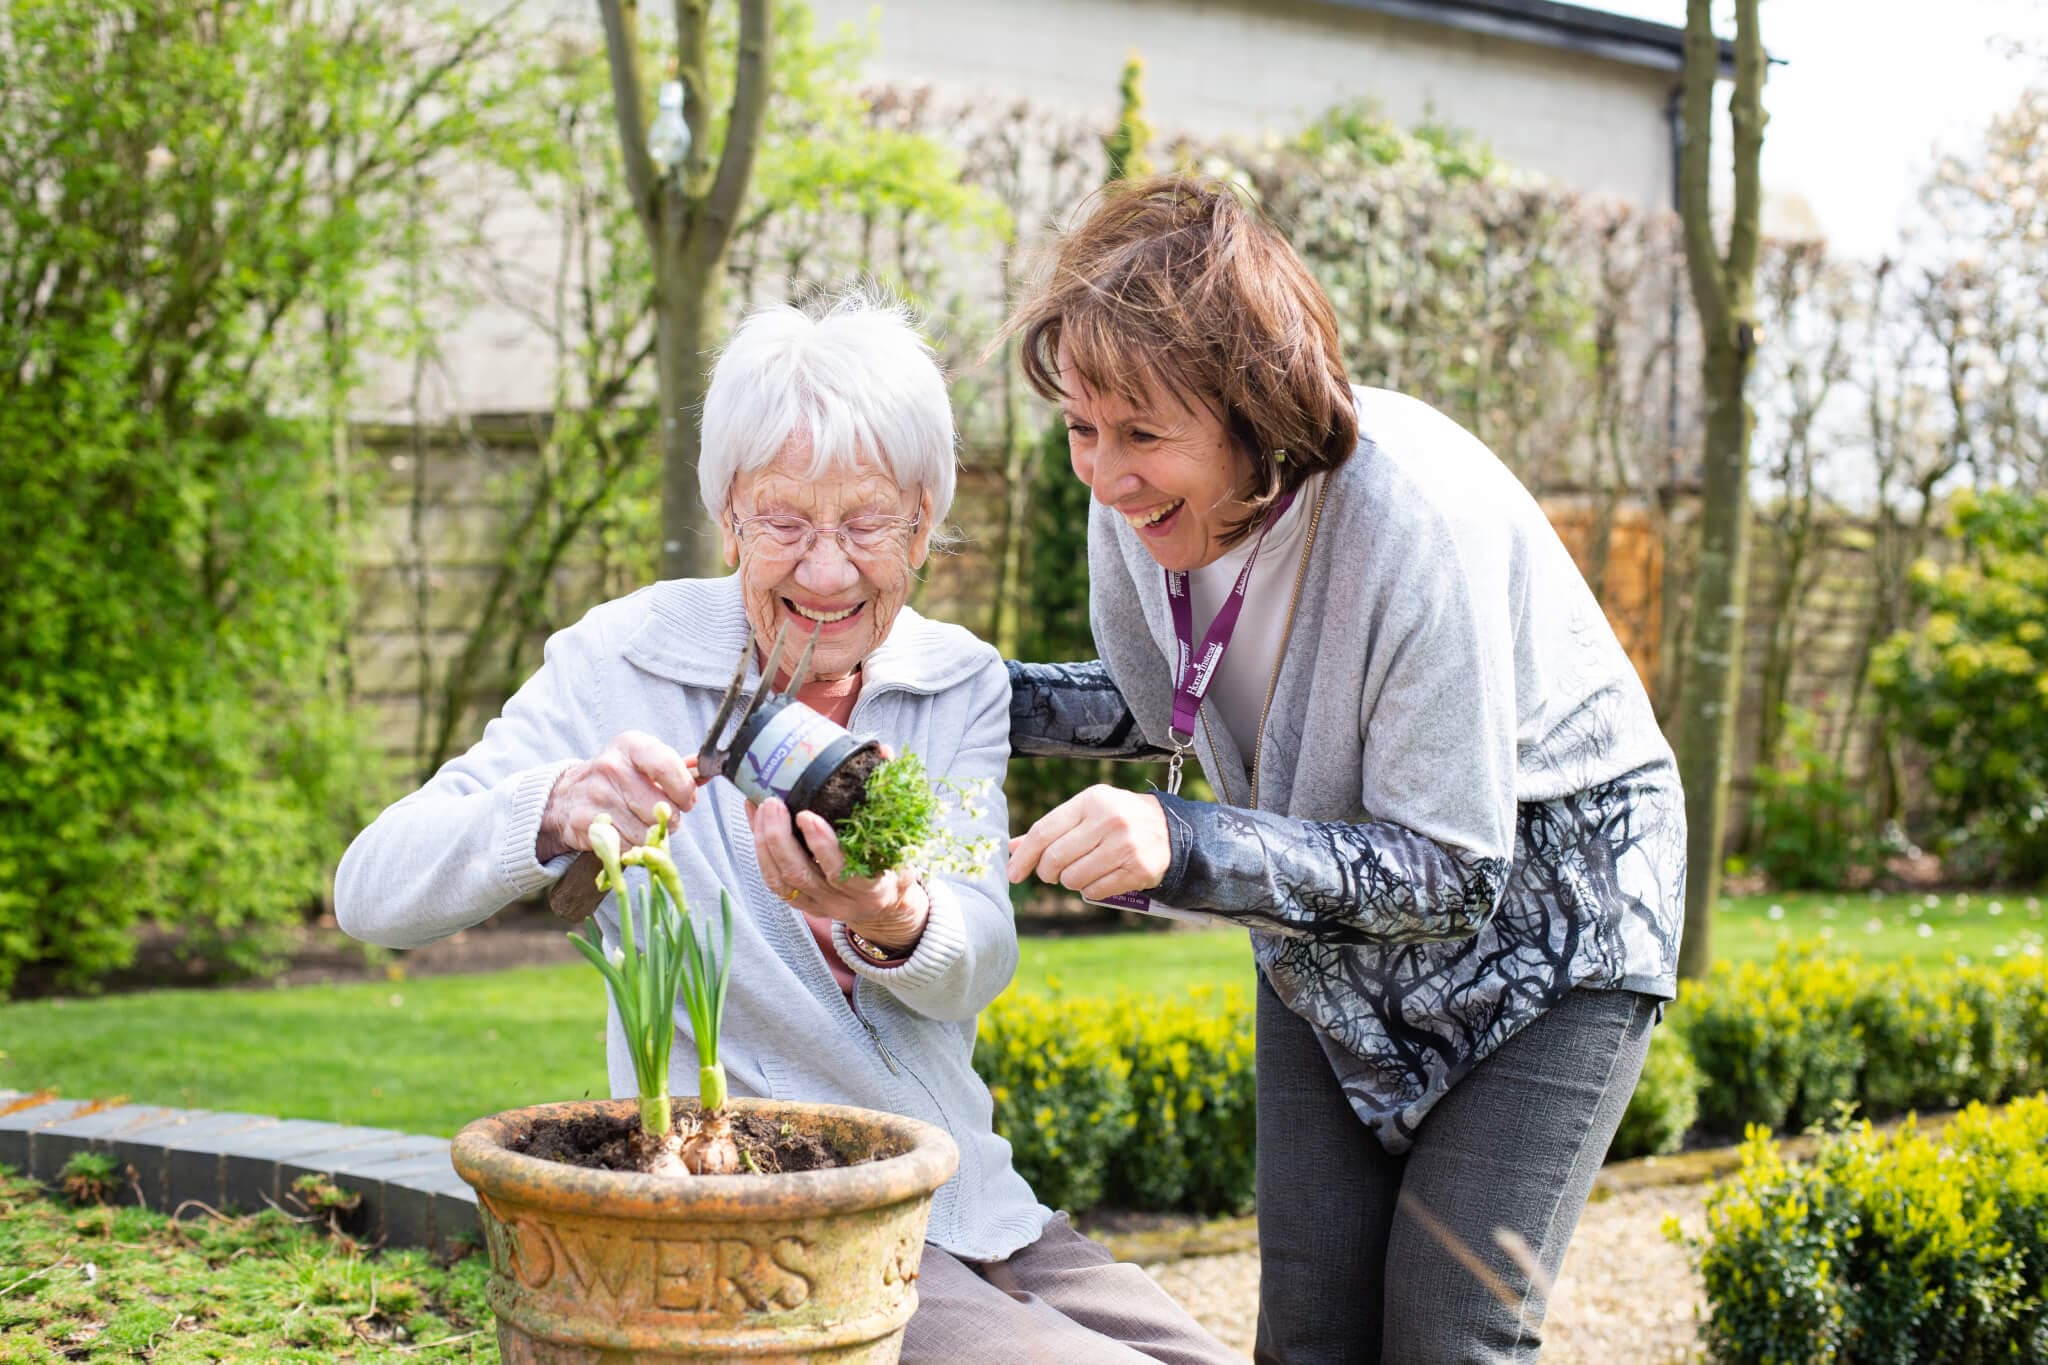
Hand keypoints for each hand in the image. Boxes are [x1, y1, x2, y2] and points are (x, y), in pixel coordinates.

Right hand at [538, 731, 698, 859]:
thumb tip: (707, 771)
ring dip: (650, 837)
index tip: (687, 801)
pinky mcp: (586, 823)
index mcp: (631, 745)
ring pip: (645, 832)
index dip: (685, 791)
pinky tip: (624, 834)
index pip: (669, 767)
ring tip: (640, 824)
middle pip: (661, 808)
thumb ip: (678, 768)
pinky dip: (631, 848)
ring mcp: (596, 795)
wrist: (567, 796)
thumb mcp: (645, 761)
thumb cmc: (618, 778)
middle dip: (669, 819)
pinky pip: (626, 847)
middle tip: (659, 816)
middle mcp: (611, 767)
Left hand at [751, 798, 929, 953]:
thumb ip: (890, 799)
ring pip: (782, 879)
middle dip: (781, 838)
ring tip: (762, 807)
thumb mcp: (903, 840)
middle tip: (774, 803)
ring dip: (766, 842)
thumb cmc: (892, 867)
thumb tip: (884, 753)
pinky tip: (755, 821)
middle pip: (802, 874)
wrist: (885, 906)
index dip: (822, 846)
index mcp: (871, 888)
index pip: (843, 871)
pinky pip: (774, 881)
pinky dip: (760, 850)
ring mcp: (818, 904)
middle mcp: (842, 901)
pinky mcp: (800, 904)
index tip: (807, 816)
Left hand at [1007, 785, 1170, 899]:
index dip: (1024, 857)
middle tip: (1053, 873)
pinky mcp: (1137, 869)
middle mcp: (1108, 820)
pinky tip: (1100, 878)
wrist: (1170, 830)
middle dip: (1047, 872)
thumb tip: (1010, 848)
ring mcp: (1125, 845)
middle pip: (1055, 859)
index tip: (1013, 873)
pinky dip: (1090, 890)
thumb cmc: (1116, 820)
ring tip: (1081, 871)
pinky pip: (1095, 892)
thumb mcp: (1085, 813)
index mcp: (1091, 800)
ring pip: (1073, 878)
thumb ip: (1050, 829)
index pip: (1044, 831)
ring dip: (1070, 882)